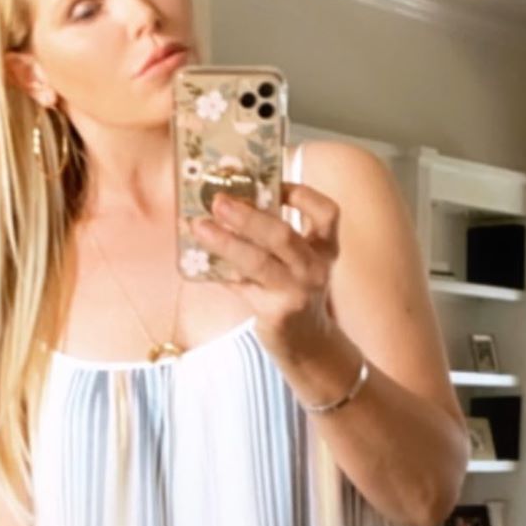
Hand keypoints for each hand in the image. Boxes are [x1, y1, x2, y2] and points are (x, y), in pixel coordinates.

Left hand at [190, 180, 340, 360]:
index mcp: (326, 248)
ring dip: (226, 242)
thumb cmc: (296, 293)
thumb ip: (277, 237)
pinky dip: (220, 271)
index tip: (273, 181)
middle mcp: (315, 268)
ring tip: (199, 227)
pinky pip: (241, 286)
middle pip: (282, 235)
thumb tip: (231, 205)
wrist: (307, 345)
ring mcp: (296, 292)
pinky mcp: (276, 312)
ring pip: (258, 262)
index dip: (301, 193)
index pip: (326, 212)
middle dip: (248, 216)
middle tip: (218, 201)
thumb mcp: (299, 263)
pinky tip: (200, 259)